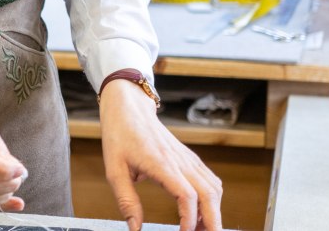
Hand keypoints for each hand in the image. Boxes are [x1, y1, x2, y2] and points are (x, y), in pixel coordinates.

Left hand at [99, 81, 222, 230]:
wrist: (129, 109)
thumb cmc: (119, 136)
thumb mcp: (114, 170)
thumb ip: (126, 200)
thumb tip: (135, 228)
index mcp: (161, 163)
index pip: (187, 195)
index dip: (189, 218)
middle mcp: (180, 161)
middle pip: (209, 194)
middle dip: (213, 220)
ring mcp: (188, 158)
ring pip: (213, 188)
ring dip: (213, 210)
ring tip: (201, 229)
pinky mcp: (189, 158)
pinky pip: (209, 180)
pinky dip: (211, 198)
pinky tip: (201, 211)